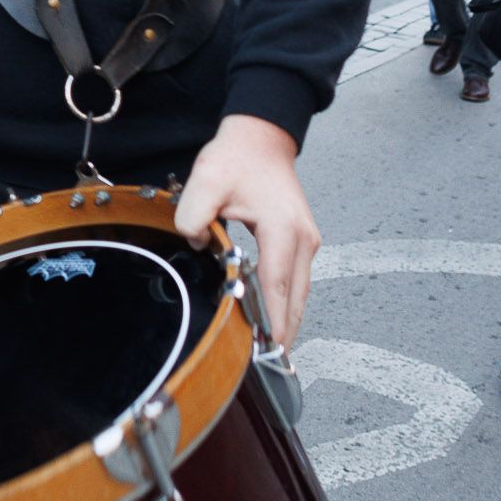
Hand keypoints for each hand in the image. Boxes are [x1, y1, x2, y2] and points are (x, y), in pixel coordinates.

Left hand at [175, 115, 317, 347]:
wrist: (260, 138)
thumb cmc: (237, 158)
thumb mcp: (206, 181)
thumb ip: (194, 215)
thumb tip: (197, 244)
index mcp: (282, 228)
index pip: (276, 283)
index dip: (273, 318)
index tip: (270, 347)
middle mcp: (302, 237)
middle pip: (296, 295)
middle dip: (284, 328)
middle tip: (270, 361)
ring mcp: (306, 239)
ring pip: (299, 290)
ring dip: (287, 316)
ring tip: (271, 347)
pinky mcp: (301, 239)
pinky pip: (295, 278)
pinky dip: (287, 300)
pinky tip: (273, 316)